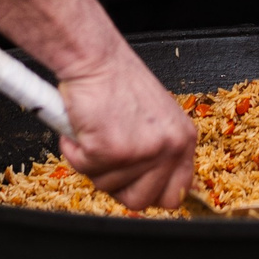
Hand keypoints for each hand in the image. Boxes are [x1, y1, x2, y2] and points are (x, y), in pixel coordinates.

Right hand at [0, 0, 195, 210]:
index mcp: (183, 140)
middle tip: (107, 155)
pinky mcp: (109, 150)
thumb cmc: (118, 83)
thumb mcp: (156, 121)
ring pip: (108, 187)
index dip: (150, 195)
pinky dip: (74, 150)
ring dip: (93, 163)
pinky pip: (83, 168)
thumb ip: (162, 154)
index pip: (176, 194)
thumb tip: (165, 193)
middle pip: (140, 201)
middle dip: (116, 183)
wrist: (95, 58)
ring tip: (96, 130)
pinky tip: (83, 125)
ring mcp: (140, 151)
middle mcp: (168, 147)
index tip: (133, 185)